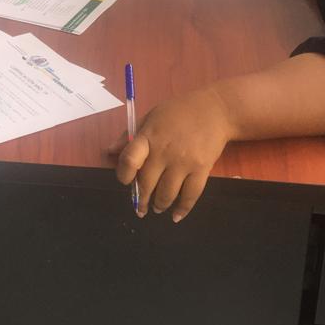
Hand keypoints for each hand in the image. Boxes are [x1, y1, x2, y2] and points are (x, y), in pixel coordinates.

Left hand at [115, 87, 232, 222]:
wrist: (215, 109)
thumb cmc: (179, 111)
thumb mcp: (151, 117)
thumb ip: (130, 136)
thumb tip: (109, 151)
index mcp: (148, 136)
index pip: (130, 159)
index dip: (124, 175)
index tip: (126, 182)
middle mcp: (164, 151)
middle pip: (148, 183)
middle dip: (142, 199)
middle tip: (140, 208)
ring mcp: (184, 161)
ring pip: (167, 193)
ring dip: (160, 205)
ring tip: (158, 208)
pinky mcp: (202, 169)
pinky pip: (191, 195)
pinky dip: (182, 209)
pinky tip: (177, 215)